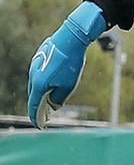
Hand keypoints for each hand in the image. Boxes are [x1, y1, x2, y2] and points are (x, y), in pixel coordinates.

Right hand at [27, 1, 107, 126]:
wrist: (71, 39)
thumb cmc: (71, 64)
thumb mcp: (68, 86)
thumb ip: (58, 98)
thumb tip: (54, 104)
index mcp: (38, 85)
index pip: (33, 106)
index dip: (35, 117)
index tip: (38, 125)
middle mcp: (32, 76)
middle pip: (34, 95)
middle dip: (38, 106)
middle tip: (44, 115)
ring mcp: (34, 66)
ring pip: (36, 84)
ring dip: (41, 93)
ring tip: (48, 100)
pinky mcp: (39, 58)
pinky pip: (39, 74)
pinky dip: (43, 82)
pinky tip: (51, 83)